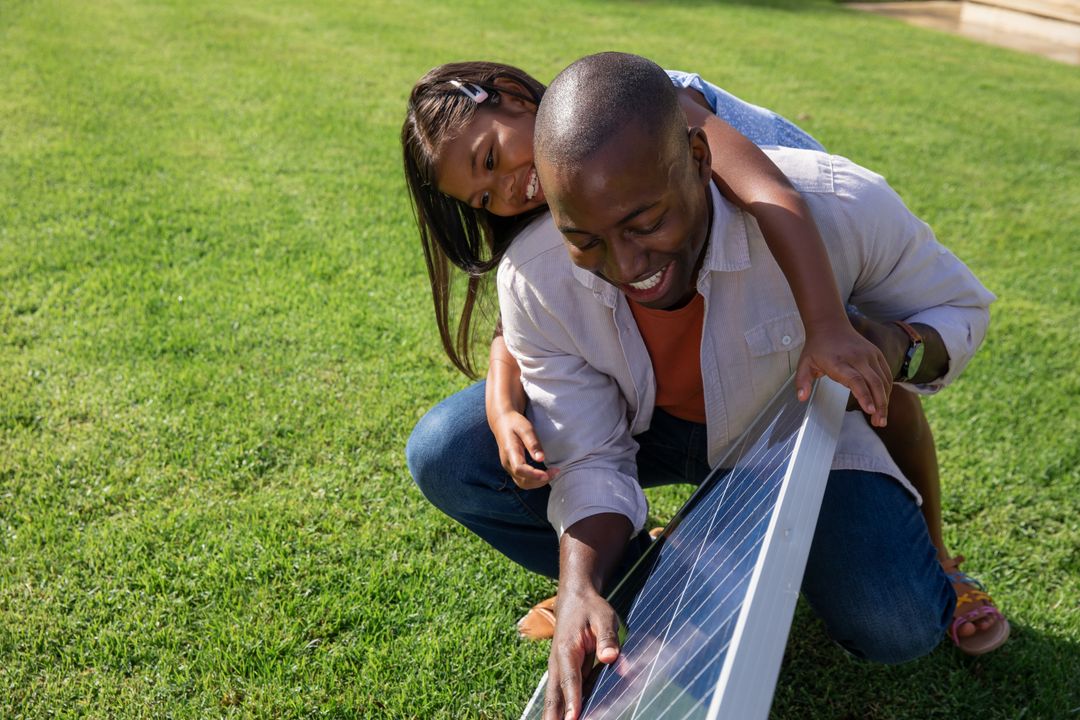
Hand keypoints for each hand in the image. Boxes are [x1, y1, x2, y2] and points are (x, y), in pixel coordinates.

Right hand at [491, 409, 557, 488]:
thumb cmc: (515, 423)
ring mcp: (508, 467)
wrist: (502, 423)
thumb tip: (541, 459)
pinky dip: (535, 481)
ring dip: (538, 483)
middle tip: (556, 471)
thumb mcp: (526, 428)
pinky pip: (523, 480)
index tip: (547, 474)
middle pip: (522, 481)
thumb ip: (533, 443)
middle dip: (540, 480)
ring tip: (552, 473)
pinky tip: (545, 474)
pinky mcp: (512, 468)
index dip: (533, 475)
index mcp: (510, 451)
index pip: (519, 469)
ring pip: (522, 483)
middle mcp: (507, 462)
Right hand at [543, 590, 621, 719]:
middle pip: (554, 697)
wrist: (575, 598)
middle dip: (554, 717)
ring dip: (557, 717)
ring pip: (555, 699)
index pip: (570, 680)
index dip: (572, 701)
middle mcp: (558, 663)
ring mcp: (559, 669)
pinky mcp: (565, 673)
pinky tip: (574, 719)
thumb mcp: (604, 617)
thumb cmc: (590, 608)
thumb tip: (611, 658)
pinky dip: (566, 710)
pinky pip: (564, 695)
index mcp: (566, 650)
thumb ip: (607, 638)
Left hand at [794, 319, 893, 426]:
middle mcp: (857, 358)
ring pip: (883, 380)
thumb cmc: (817, 347)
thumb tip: (801, 398)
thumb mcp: (804, 363)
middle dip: (880, 404)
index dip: (864, 395)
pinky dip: (887, 390)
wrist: (830, 324)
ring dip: (885, 400)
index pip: (855, 380)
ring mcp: (869, 355)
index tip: (870, 410)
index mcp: (839, 362)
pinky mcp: (877, 354)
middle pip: (874, 383)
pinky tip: (883, 403)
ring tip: (881, 418)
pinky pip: (886, 374)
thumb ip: (802, 381)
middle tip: (879, 423)